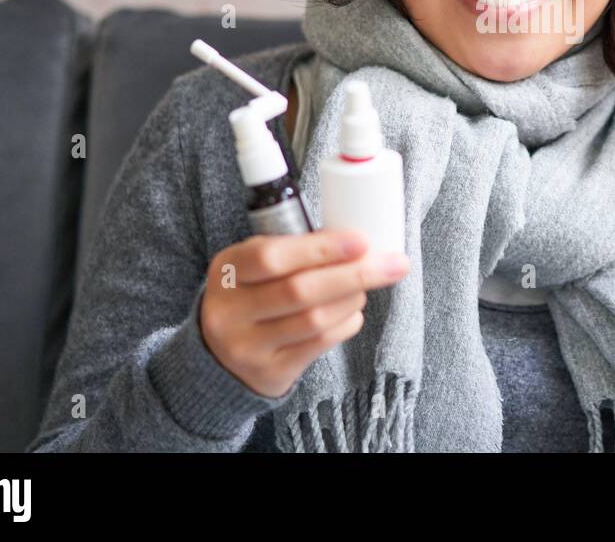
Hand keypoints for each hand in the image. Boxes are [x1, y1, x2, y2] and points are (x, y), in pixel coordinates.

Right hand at [200, 230, 409, 397]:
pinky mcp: (269, 372)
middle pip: (300, 290)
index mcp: (226, 271)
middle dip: (354, 274)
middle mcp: (229, 312)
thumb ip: (292, 250)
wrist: (221, 357)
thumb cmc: (252, 295)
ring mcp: (247, 347)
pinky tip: (354, 311)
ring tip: (367, 287)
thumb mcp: (253, 266)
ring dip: (353, 299)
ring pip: (314, 320)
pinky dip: (346, 323)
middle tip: (394, 264)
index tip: (361, 241)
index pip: (271, 256)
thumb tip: (358, 241)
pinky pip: (319, 344)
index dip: (320, 248)